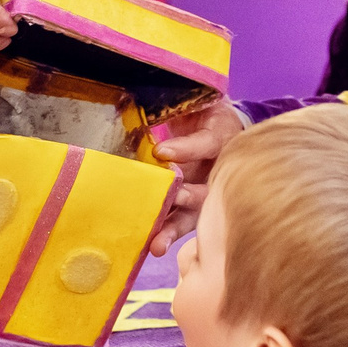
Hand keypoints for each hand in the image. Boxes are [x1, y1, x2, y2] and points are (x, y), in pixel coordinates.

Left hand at [147, 102, 245, 254]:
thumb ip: (172, 105)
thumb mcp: (196, 100)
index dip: (187, 149)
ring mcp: (204, 190)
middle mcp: (217, 170)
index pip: (207, 143)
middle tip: (171, 199)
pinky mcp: (192, 206)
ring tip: (157, 245)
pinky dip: (166, 234)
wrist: (218, 124)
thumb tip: (125, 99)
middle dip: (187, 198)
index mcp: (222, 137)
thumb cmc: (202, 111)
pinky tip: (151, 247)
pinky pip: (181, 221)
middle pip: (207, 189)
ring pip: (193, 213)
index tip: (161, 152)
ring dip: (174, 229)